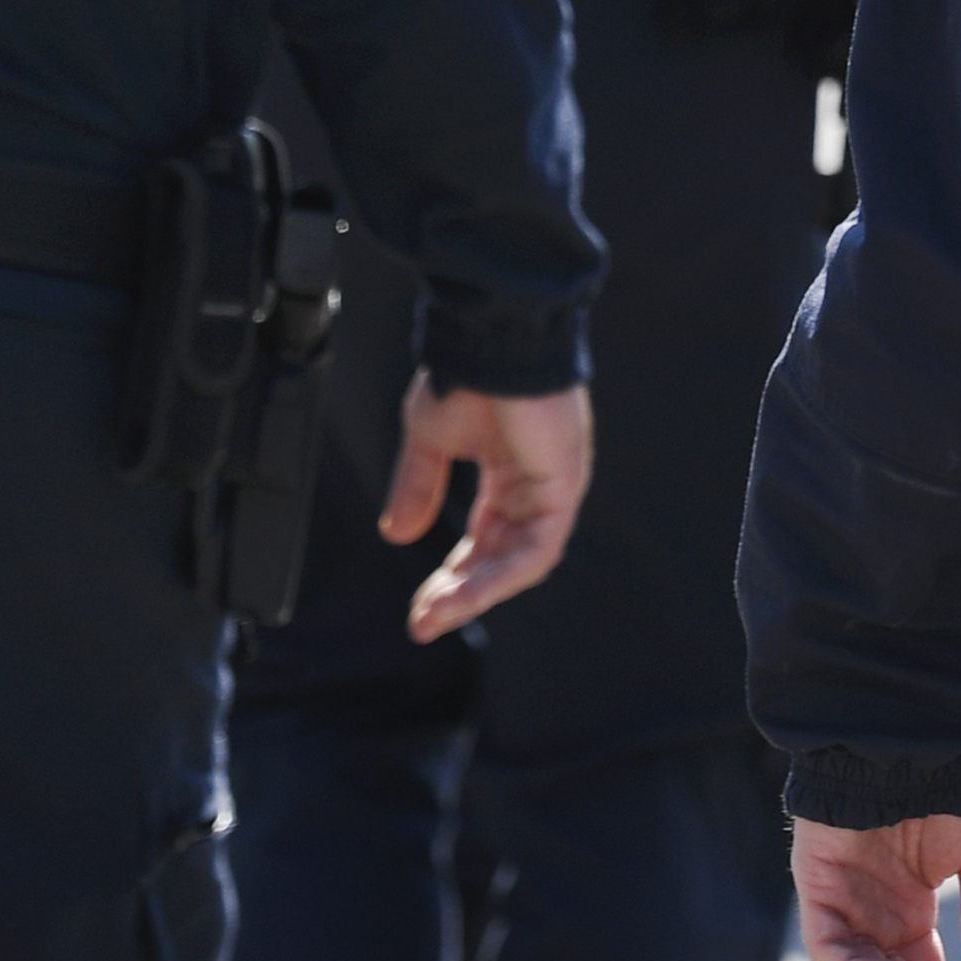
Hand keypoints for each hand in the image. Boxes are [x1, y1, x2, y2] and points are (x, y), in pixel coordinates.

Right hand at [377, 373, 591, 640]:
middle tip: (422, 622)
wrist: (490, 338)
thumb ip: (418, 487)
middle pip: (502, 557)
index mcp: (508, 470)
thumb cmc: (465, 372)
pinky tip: (464, 593)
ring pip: (519, 562)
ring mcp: (553, 486)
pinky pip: (537, 550)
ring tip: (433, 616)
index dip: (453, 574)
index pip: (484, 539)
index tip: (419, 607)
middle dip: (460, 594)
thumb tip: (397, 536)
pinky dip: (501, 577)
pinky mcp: (563, 487)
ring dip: (476, 594)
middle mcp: (534, 483)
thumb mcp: (429, 438)